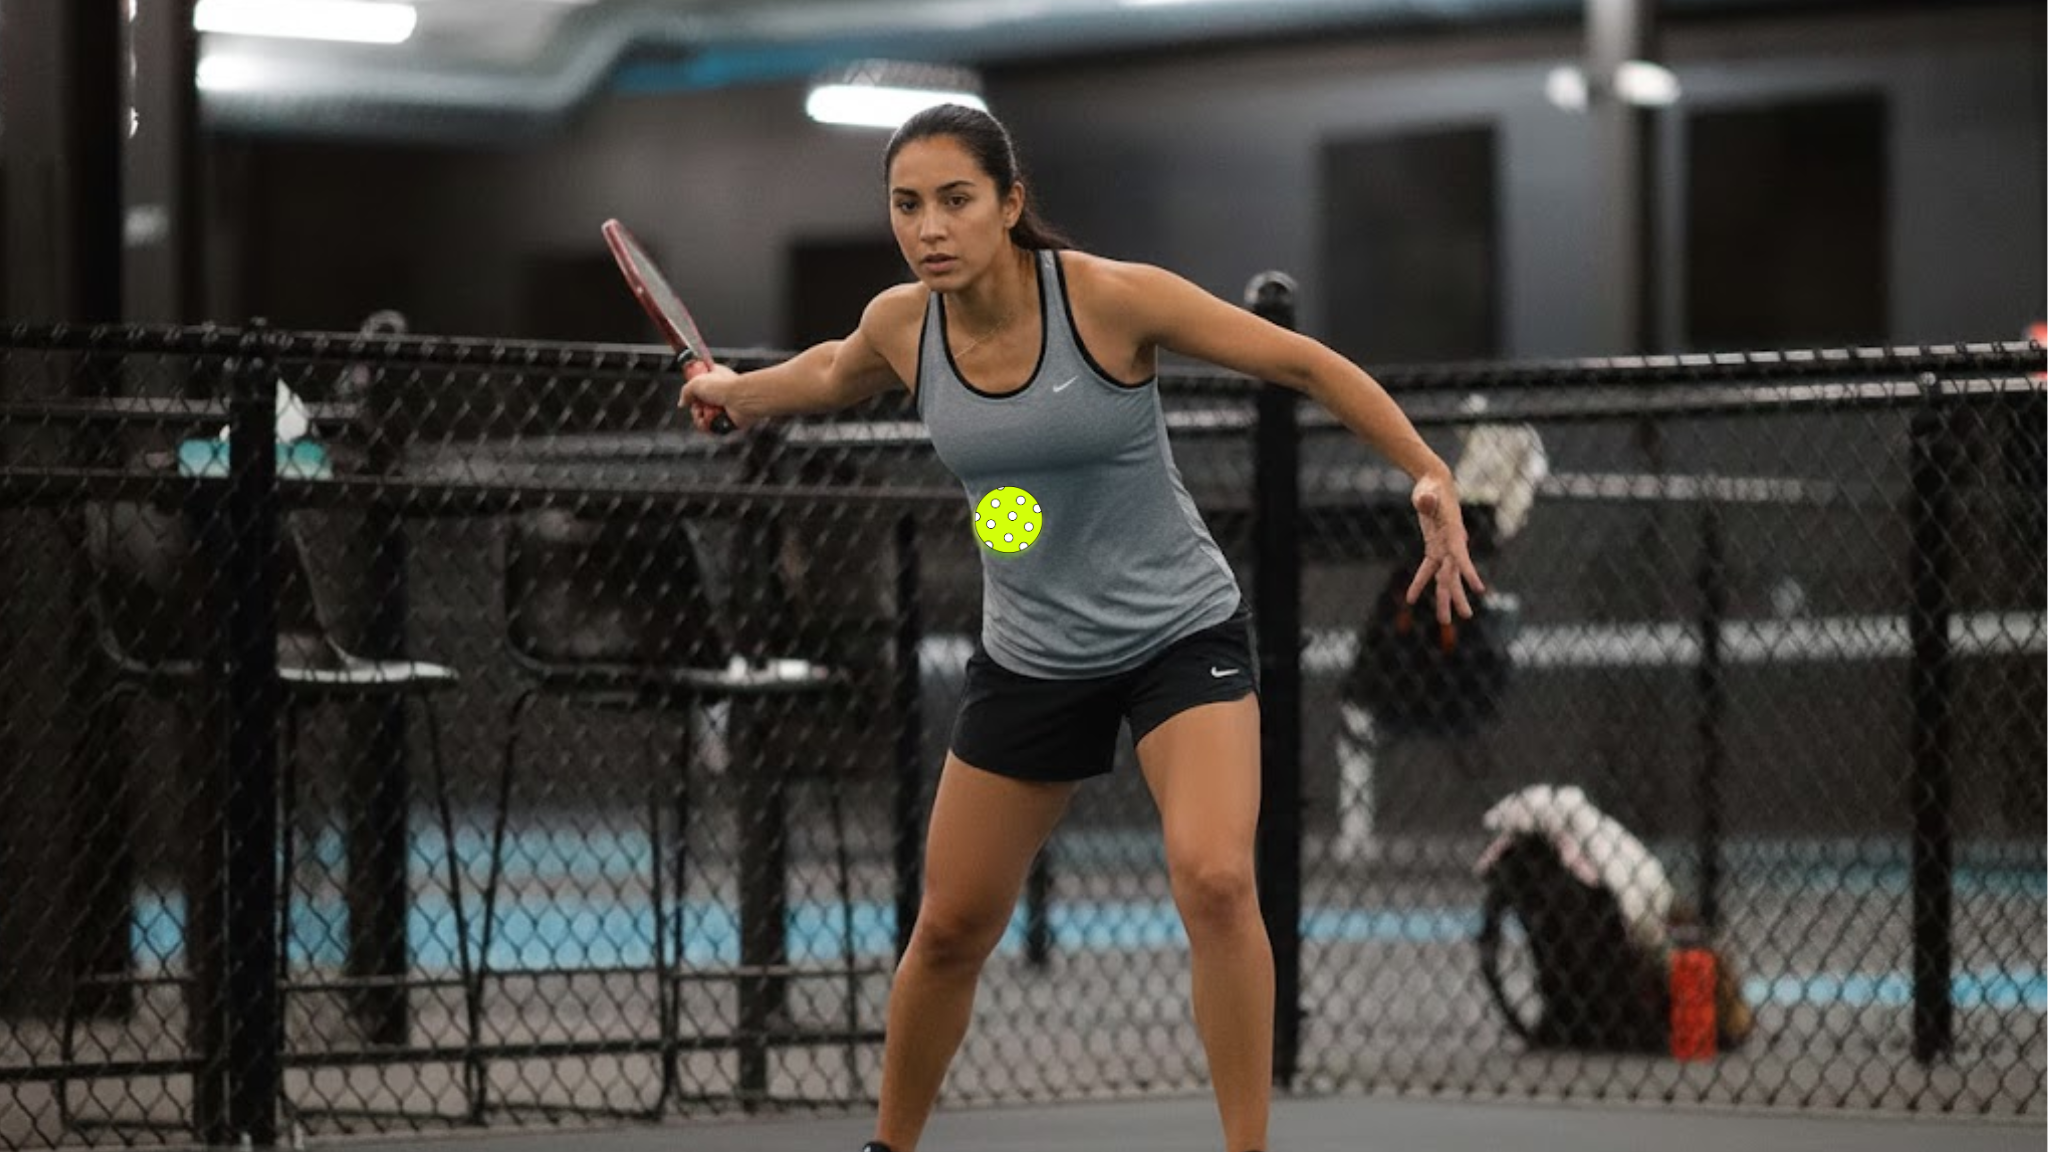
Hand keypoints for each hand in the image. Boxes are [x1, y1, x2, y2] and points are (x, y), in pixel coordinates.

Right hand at [678, 363, 742, 432]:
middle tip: (698, 407)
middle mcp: (719, 392)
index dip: (693, 390)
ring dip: (699, 418)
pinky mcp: (728, 420)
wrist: (741, 399)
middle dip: (695, 408)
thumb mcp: (696, 382)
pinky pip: (712, 426)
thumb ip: (685, 392)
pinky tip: (708, 422)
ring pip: (704, 417)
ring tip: (703, 415)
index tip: (692, 392)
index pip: (699, 384)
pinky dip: (707, 426)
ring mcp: (724, 406)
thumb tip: (682, 403)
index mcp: (714, 377)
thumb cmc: (724, 386)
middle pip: (699, 404)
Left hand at [1404, 472, 1485, 625]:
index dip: (1469, 573)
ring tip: (1445, 620)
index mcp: (1453, 533)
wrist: (1434, 483)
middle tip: (1465, 616)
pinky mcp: (1434, 548)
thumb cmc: (1432, 487)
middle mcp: (1452, 544)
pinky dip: (1420, 582)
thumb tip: (1423, 500)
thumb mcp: (1427, 492)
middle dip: (1458, 596)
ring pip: (1445, 578)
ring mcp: (1444, 547)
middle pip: (1454, 574)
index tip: (1480, 589)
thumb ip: (1426, 499)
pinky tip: (1410, 598)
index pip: (1461, 557)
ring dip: (1444, 598)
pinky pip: (1428, 569)